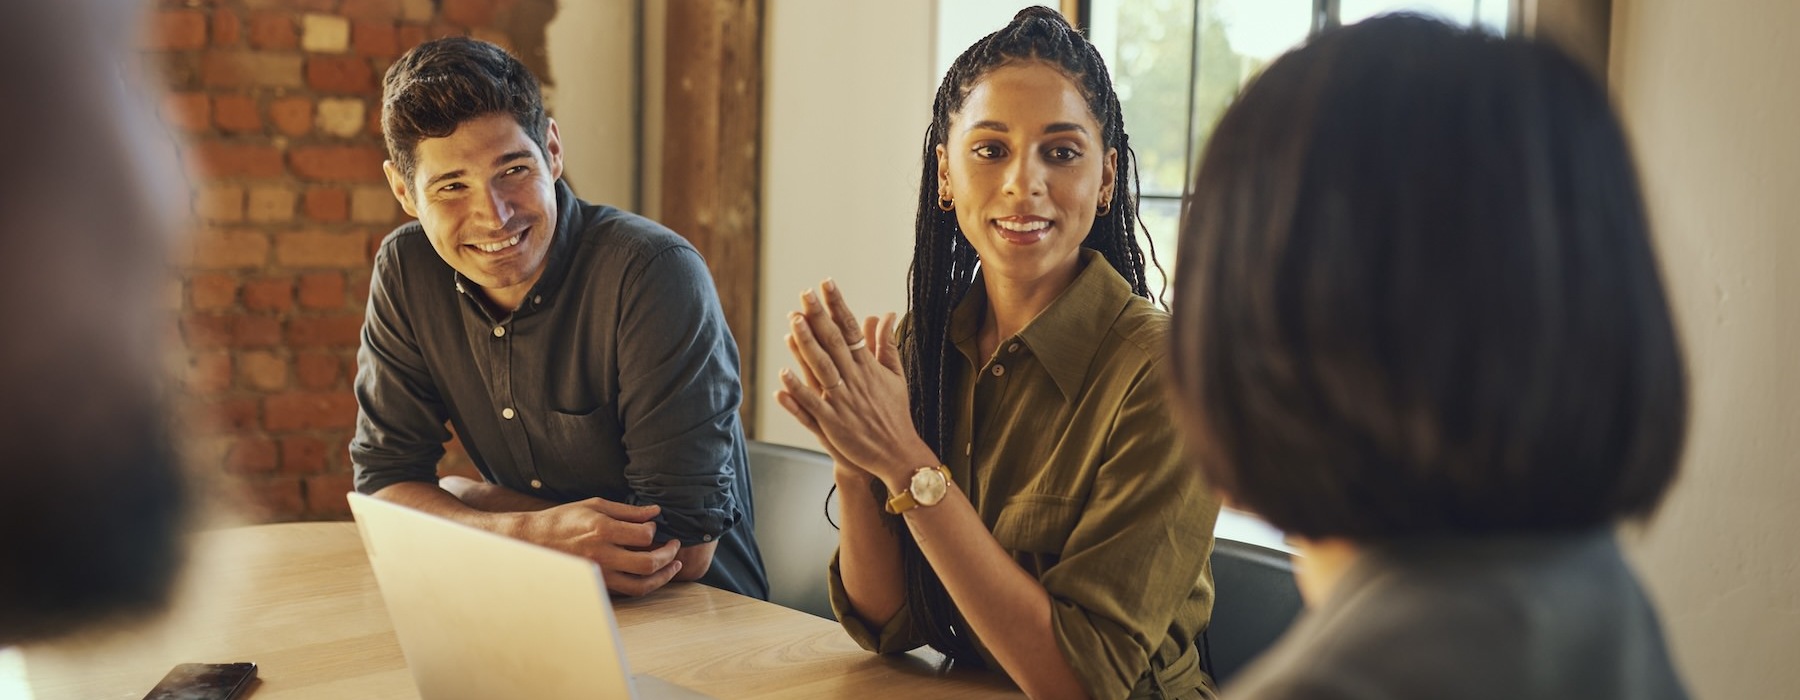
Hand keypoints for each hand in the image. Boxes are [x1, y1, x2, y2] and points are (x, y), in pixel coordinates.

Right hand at [521, 497, 682, 596]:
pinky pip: (627, 591)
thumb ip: (627, 511)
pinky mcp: (597, 585)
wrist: (534, 541)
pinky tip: (653, 575)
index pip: (644, 535)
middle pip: (647, 563)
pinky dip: (644, 584)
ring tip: (674, 566)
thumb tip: (655, 512)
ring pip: (640, 585)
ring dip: (663, 577)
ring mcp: (599, 574)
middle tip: (675, 547)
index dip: (654, 531)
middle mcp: (602, 555)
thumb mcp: (595, 505)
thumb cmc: (564, 519)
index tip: (653, 528)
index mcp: (602, 530)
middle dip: (669, 556)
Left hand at [775, 279, 938, 486]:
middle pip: (834, 343)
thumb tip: (887, 314)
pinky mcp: (832, 422)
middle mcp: (855, 380)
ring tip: (793, 322)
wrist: (898, 453)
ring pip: (822, 368)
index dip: (838, 305)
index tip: (827, 284)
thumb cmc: (895, 413)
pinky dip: (797, 390)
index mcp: (869, 367)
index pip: (851, 328)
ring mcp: (843, 401)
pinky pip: (812, 404)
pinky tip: (783, 374)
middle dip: (819, 317)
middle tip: (805, 294)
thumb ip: (887, 343)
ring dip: (806, 345)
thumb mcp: (896, 375)